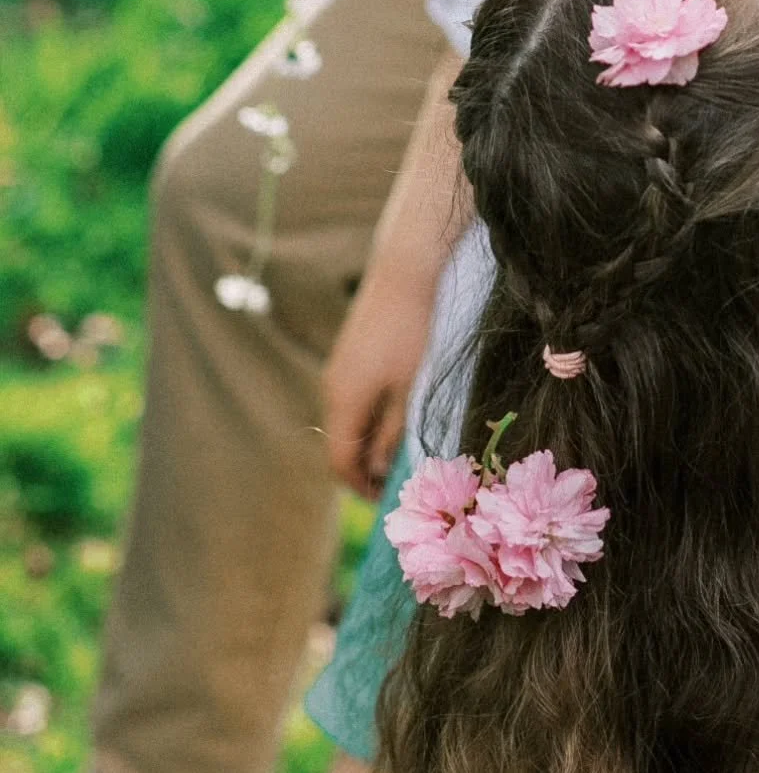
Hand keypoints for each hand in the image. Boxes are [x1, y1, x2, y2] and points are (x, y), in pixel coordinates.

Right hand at [321, 273, 434, 498]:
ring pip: (345, 420)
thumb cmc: (413, 331)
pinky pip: (350, 399)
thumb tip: (379, 469)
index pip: (339, 460)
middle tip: (396, 481)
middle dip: (363, 467)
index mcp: (344, 400)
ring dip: (366, 441)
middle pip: (339, 442)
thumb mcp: (411, 389)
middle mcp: (331, 388)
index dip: (358, 485)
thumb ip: (393, 432)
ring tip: (400, 452)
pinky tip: (394, 417)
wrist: (404, 272)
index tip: (383, 500)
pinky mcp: (347, 355)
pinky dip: (366, 417)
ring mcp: (337, 369)